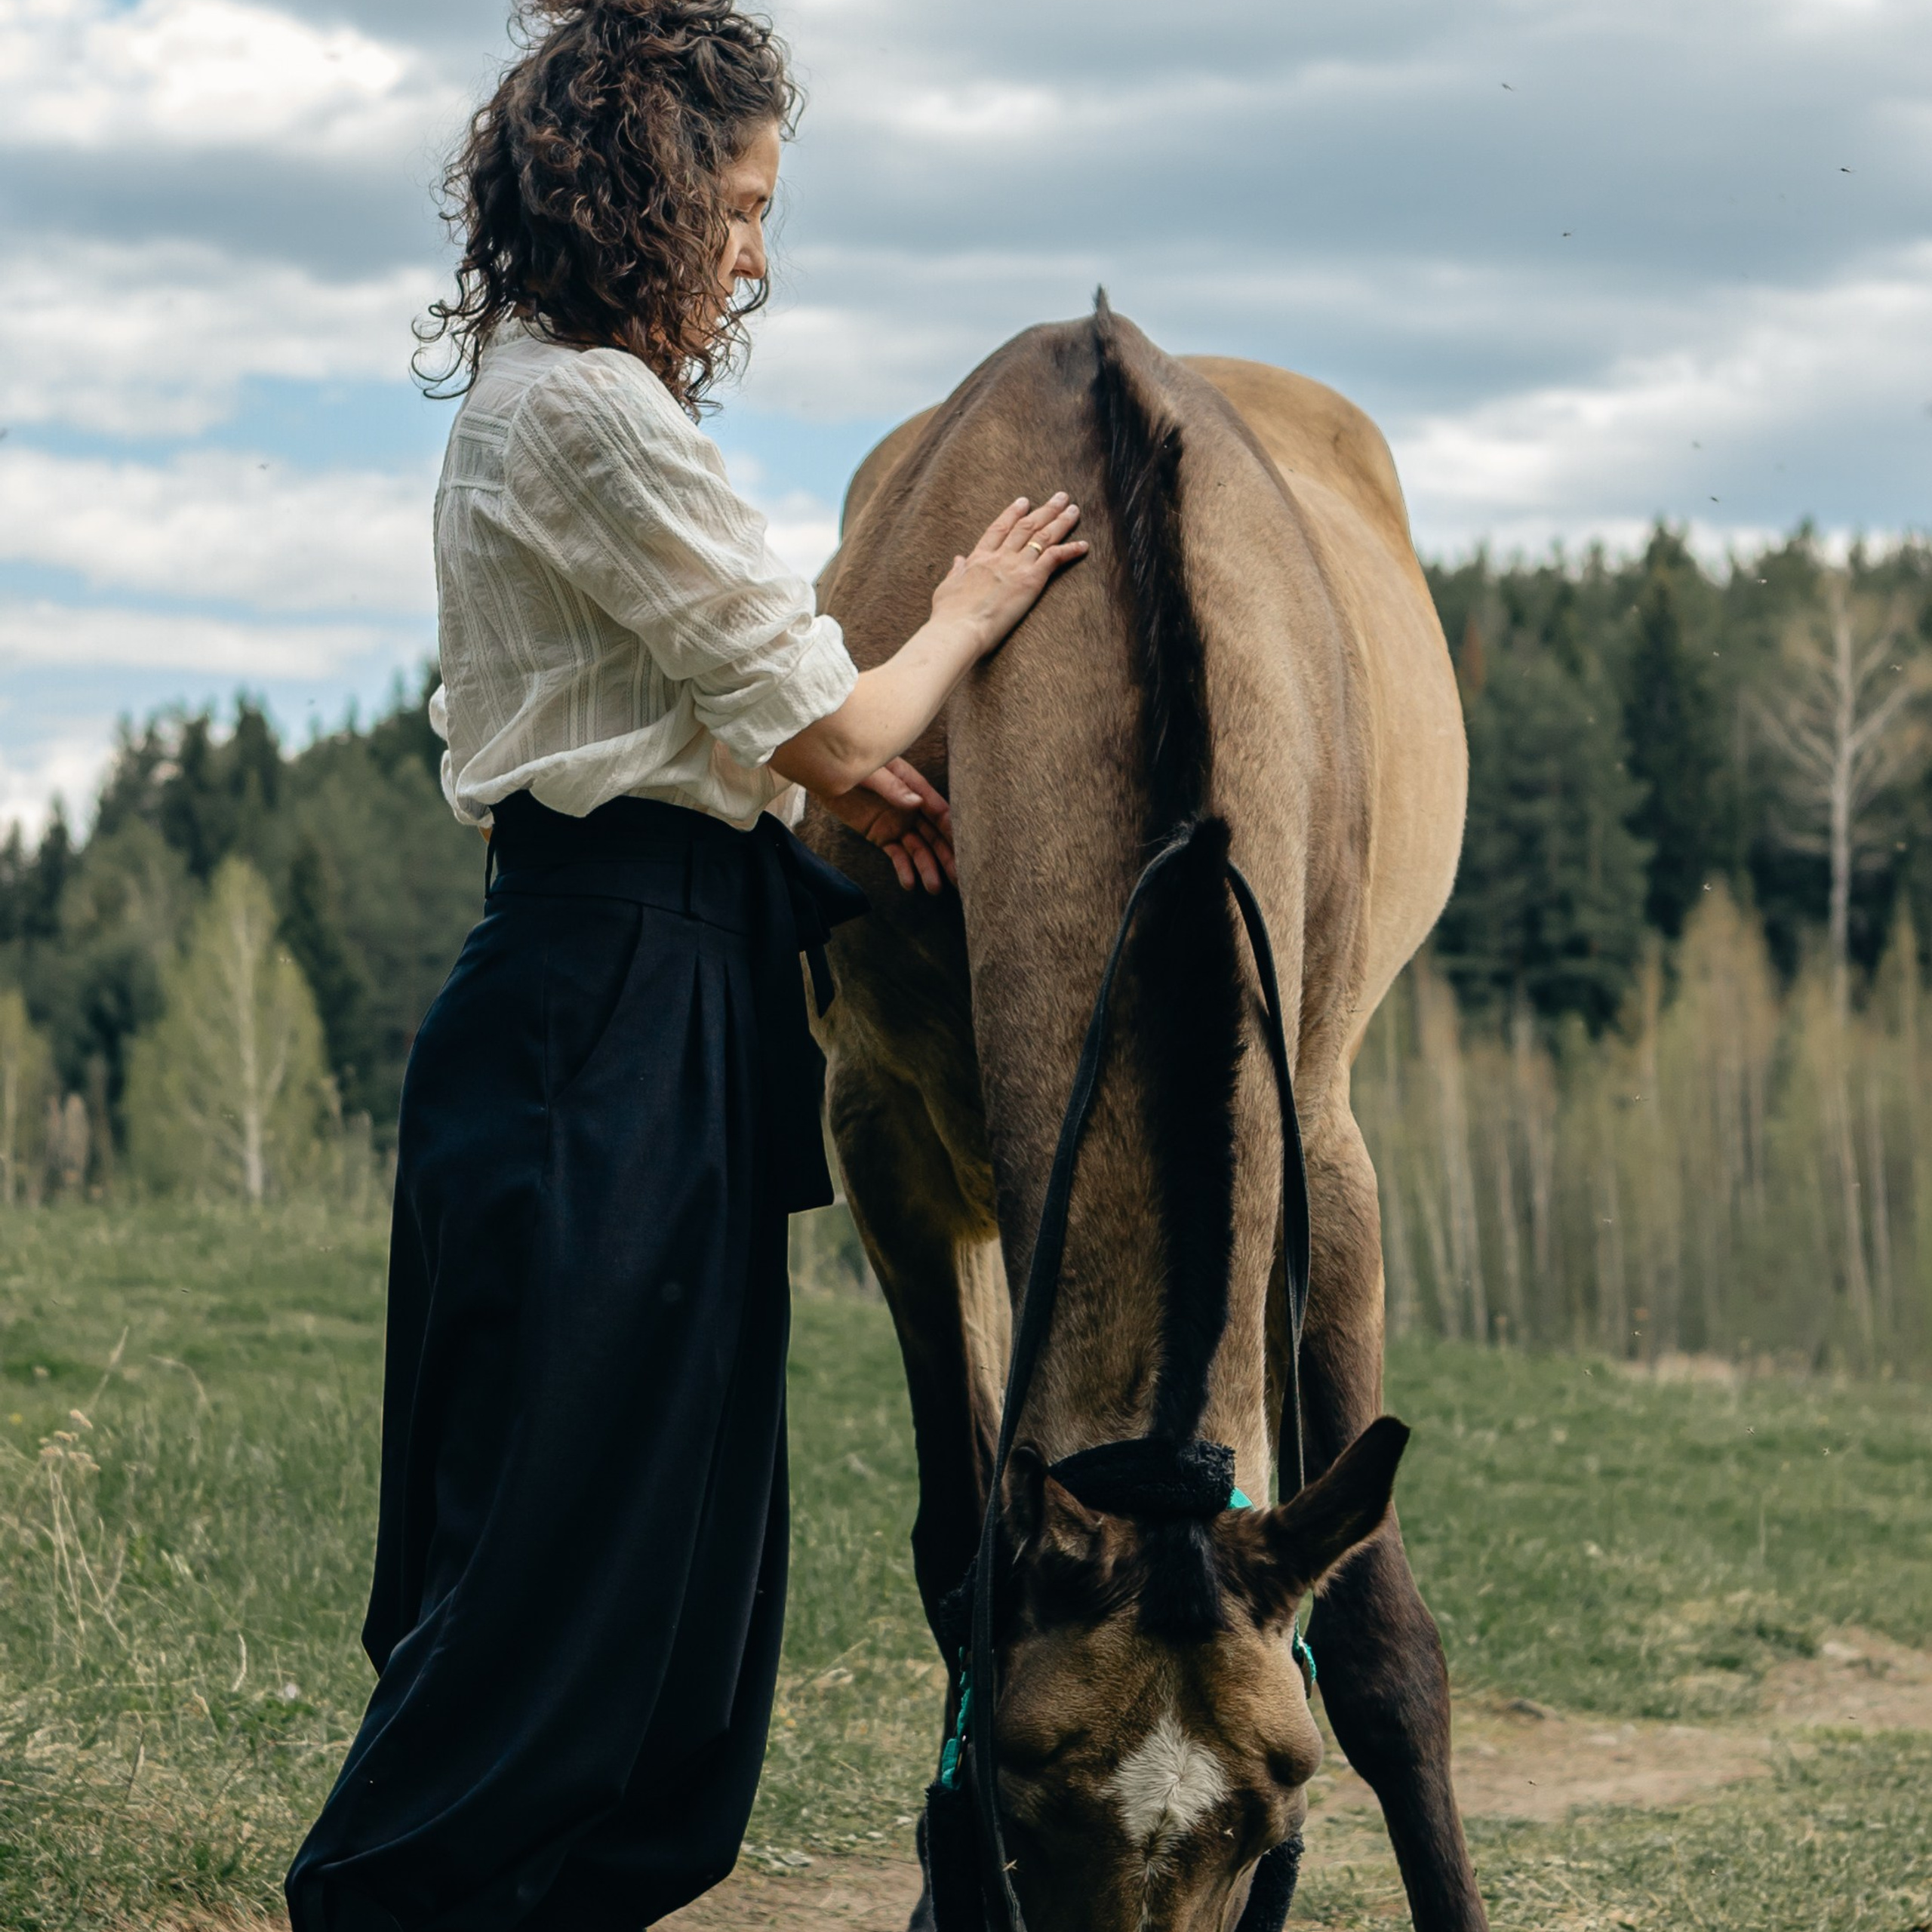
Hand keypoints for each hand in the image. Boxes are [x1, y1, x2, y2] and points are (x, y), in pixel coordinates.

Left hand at [822, 758, 955, 892]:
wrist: (823, 771)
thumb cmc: (851, 762)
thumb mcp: (871, 772)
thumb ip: (893, 787)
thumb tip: (916, 803)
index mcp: (913, 787)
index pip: (938, 810)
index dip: (952, 829)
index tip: (966, 848)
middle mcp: (910, 807)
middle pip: (933, 834)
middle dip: (946, 855)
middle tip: (958, 878)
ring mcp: (896, 823)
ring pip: (917, 848)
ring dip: (927, 867)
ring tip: (933, 888)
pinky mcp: (880, 835)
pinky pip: (896, 854)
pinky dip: (903, 869)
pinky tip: (909, 884)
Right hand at [929, 493, 1087, 656]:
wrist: (959, 627)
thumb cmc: (949, 615)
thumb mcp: (946, 588)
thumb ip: (954, 572)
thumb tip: (957, 560)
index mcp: (979, 558)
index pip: (999, 529)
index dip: (1012, 514)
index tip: (1023, 502)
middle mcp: (999, 556)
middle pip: (1026, 527)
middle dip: (1044, 510)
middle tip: (1059, 498)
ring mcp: (1016, 566)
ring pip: (1043, 536)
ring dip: (1061, 521)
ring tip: (1074, 510)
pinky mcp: (1030, 579)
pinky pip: (1055, 557)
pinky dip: (1070, 550)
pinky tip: (1084, 545)